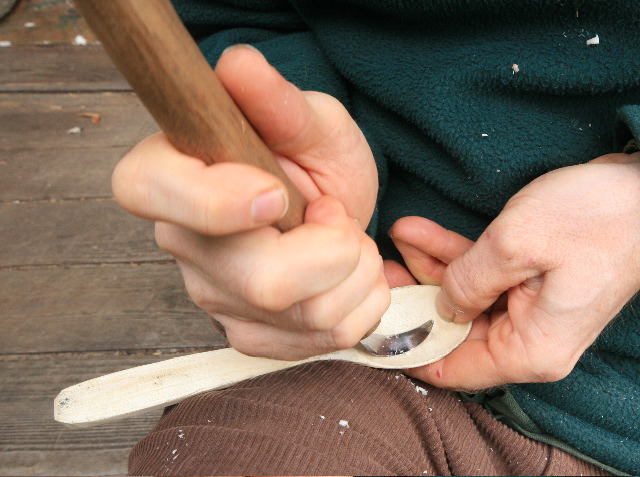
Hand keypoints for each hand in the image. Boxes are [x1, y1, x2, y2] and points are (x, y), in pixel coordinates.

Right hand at [112, 45, 389, 358]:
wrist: (329, 210)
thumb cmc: (312, 158)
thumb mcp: (309, 121)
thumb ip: (278, 100)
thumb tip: (238, 65)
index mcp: (168, 174)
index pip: (155, 195)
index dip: (221, 201)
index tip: (276, 192)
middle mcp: (182, 242)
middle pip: (264, 280)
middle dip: (335, 246)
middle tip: (331, 214)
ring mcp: (215, 297)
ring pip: (309, 314)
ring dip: (355, 271)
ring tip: (340, 239)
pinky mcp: (250, 336)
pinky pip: (327, 339)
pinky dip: (359, 302)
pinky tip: (341, 274)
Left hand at [389, 152, 639, 390]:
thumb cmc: (593, 218)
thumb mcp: (514, 246)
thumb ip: (465, 282)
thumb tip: (440, 306)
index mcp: (529, 349)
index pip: (453, 369)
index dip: (409, 349)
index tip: (374, 326)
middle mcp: (529, 338)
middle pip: (452, 330)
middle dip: (413, 297)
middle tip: (379, 270)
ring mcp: (530, 309)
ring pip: (462, 297)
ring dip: (428, 265)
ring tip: (395, 236)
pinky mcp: (530, 281)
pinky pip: (481, 275)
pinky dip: (452, 253)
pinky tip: (418, 230)